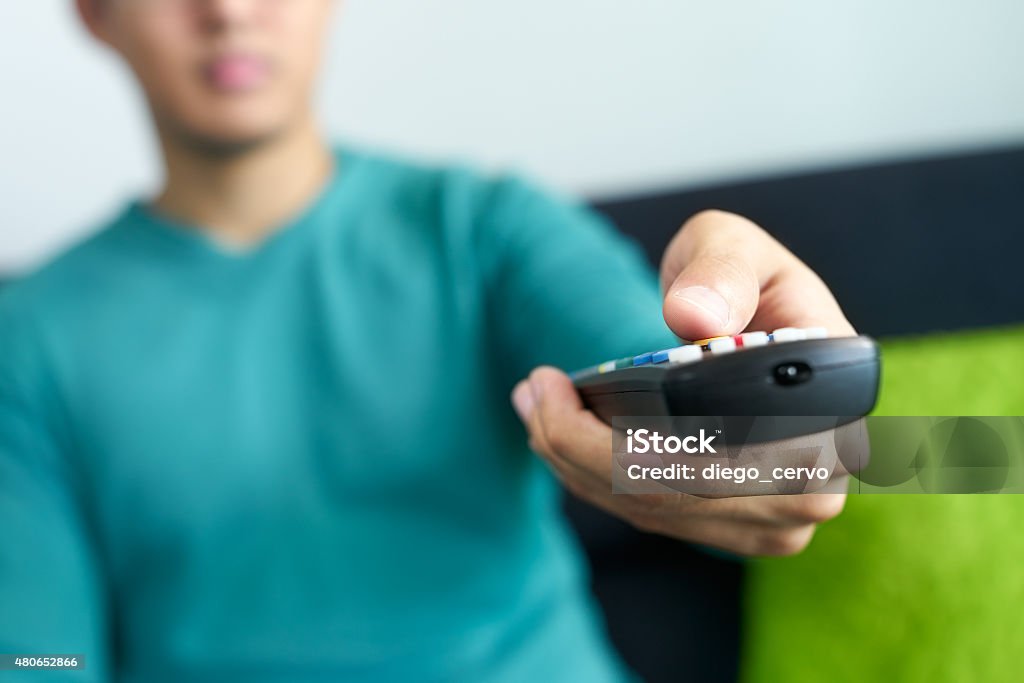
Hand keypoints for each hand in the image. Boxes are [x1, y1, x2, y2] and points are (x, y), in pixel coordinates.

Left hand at [511, 210, 854, 555]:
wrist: (766, 322)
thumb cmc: (750, 280)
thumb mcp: (738, 249)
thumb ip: (722, 272)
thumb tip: (694, 320)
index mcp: (831, 419)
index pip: (713, 460)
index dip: (614, 442)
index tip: (552, 389)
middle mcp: (814, 488)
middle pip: (669, 494)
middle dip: (572, 447)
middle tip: (529, 390)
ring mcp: (777, 520)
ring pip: (651, 511)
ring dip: (572, 462)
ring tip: (532, 402)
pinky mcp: (738, 529)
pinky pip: (651, 515)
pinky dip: (593, 478)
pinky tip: (557, 432)